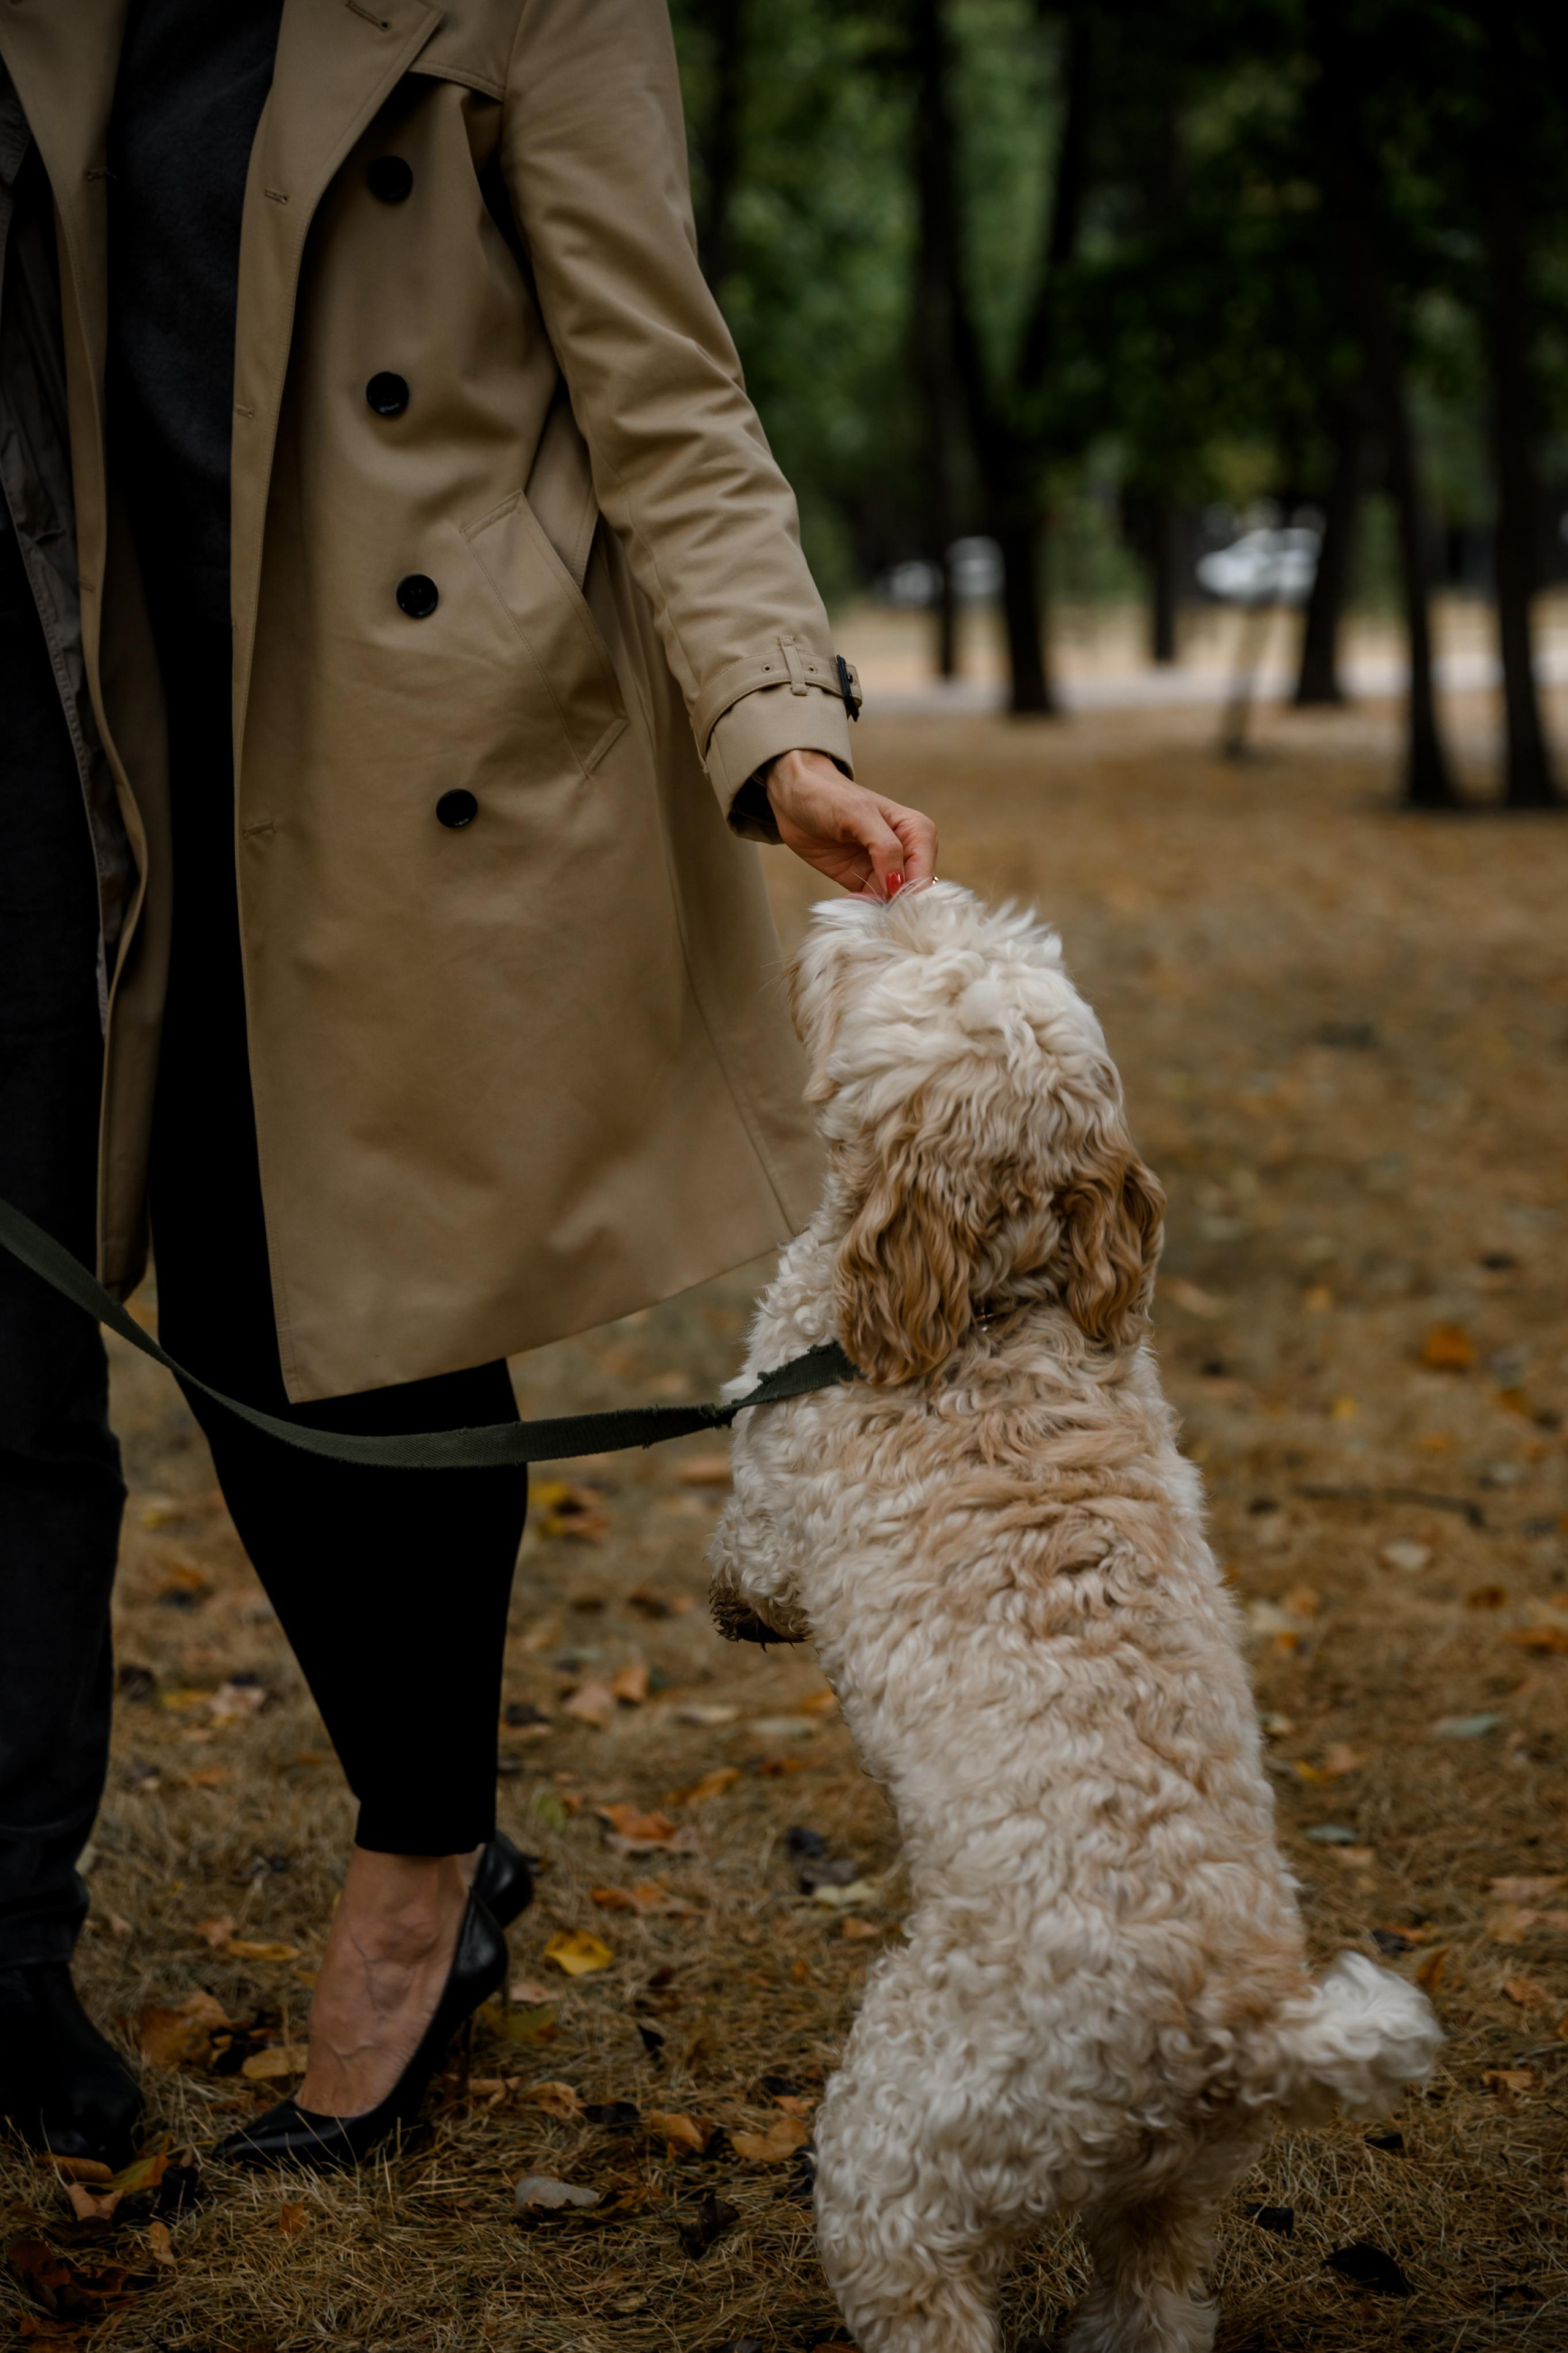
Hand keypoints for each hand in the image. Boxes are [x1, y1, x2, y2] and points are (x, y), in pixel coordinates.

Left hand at [764, 748, 936, 899]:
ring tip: (852, 902)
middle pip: (912, 893)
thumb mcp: (858, 815)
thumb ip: (885, 848)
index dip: (910, 893)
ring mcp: (884, 869)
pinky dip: (861, 909)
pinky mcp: (863, 881)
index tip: (886, 899)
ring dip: (875, 910)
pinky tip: (846, 903)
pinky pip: (871, 905)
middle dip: (893, 905)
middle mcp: (906, 853)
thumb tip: (898, 884)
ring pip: (892, 903)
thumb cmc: (828, 795)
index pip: (924, 874)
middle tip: (865, 902)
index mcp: (917, 832)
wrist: (793, 798)